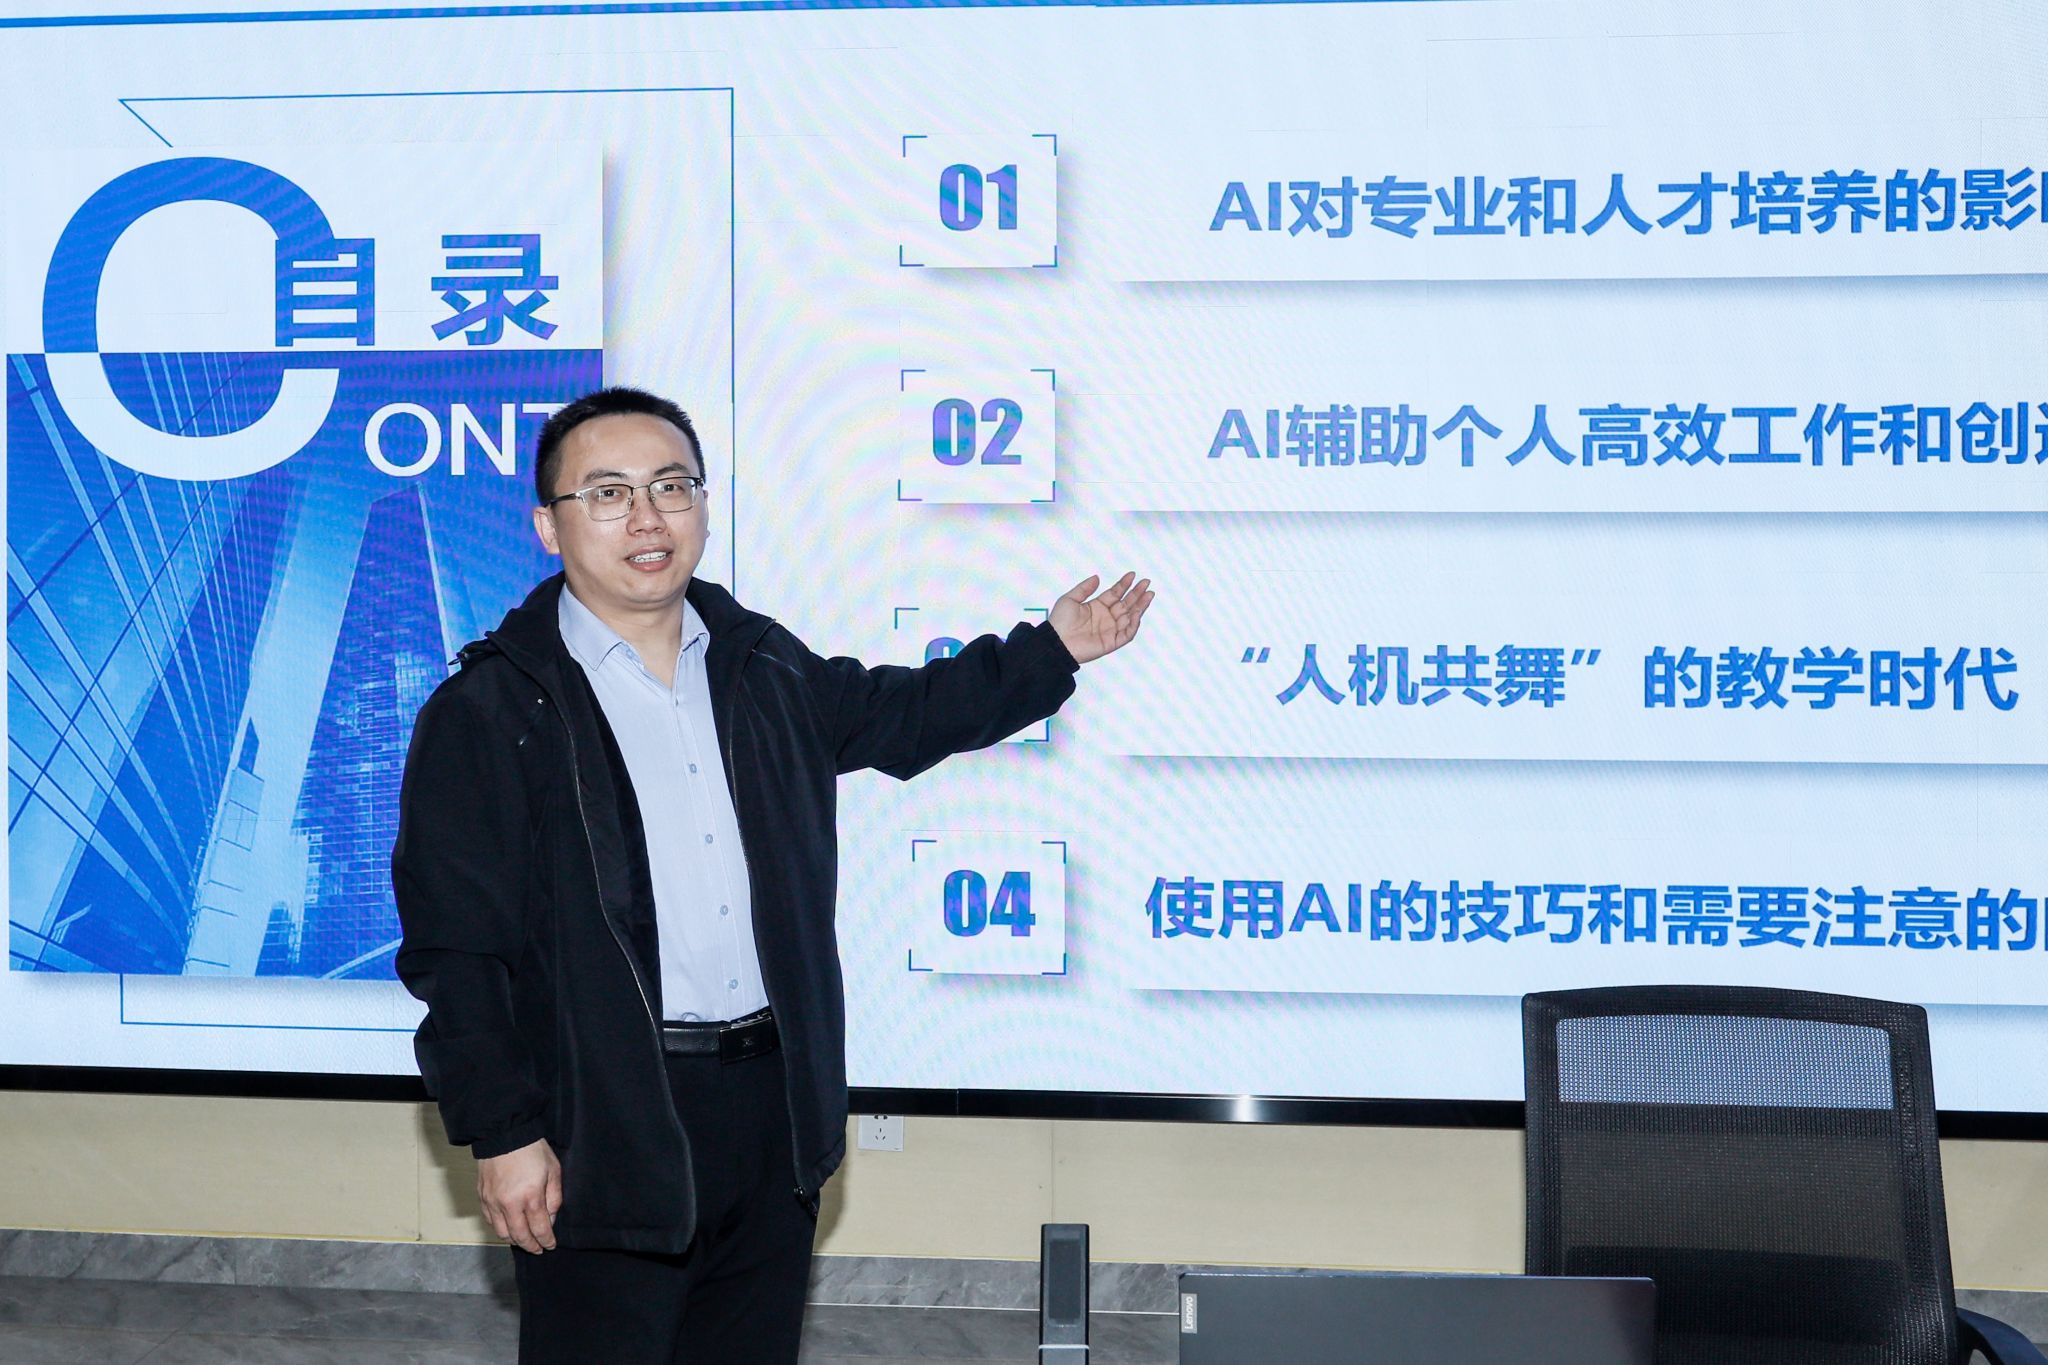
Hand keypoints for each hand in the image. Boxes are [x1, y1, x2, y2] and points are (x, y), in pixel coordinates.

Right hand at [477, 1138, 562, 1253]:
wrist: (505, 1134)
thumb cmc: (532, 1149)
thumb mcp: (553, 1170)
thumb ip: (554, 1198)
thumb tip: (550, 1219)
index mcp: (530, 1196)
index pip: (539, 1229)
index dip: (546, 1241)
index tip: (550, 1245)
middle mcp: (509, 1203)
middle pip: (519, 1236)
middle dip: (530, 1246)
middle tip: (538, 1249)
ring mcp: (493, 1201)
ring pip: (502, 1233)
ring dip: (514, 1240)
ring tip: (524, 1240)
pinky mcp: (482, 1197)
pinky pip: (490, 1221)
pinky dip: (500, 1228)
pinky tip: (508, 1227)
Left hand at [1049, 571, 1154, 664]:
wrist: (1056, 642)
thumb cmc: (1059, 622)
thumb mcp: (1070, 599)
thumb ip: (1084, 588)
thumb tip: (1097, 577)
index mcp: (1097, 607)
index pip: (1115, 594)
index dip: (1124, 584)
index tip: (1132, 575)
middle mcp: (1106, 617)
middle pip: (1126, 604)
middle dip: (1137, 593)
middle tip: (1146, 582)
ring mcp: (1110, 630)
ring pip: (1130, 617)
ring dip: (1140, 606)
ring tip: (1149, 594)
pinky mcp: (1112, 642)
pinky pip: (1127, 633)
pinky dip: (1133, 624)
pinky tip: (1136, 613)